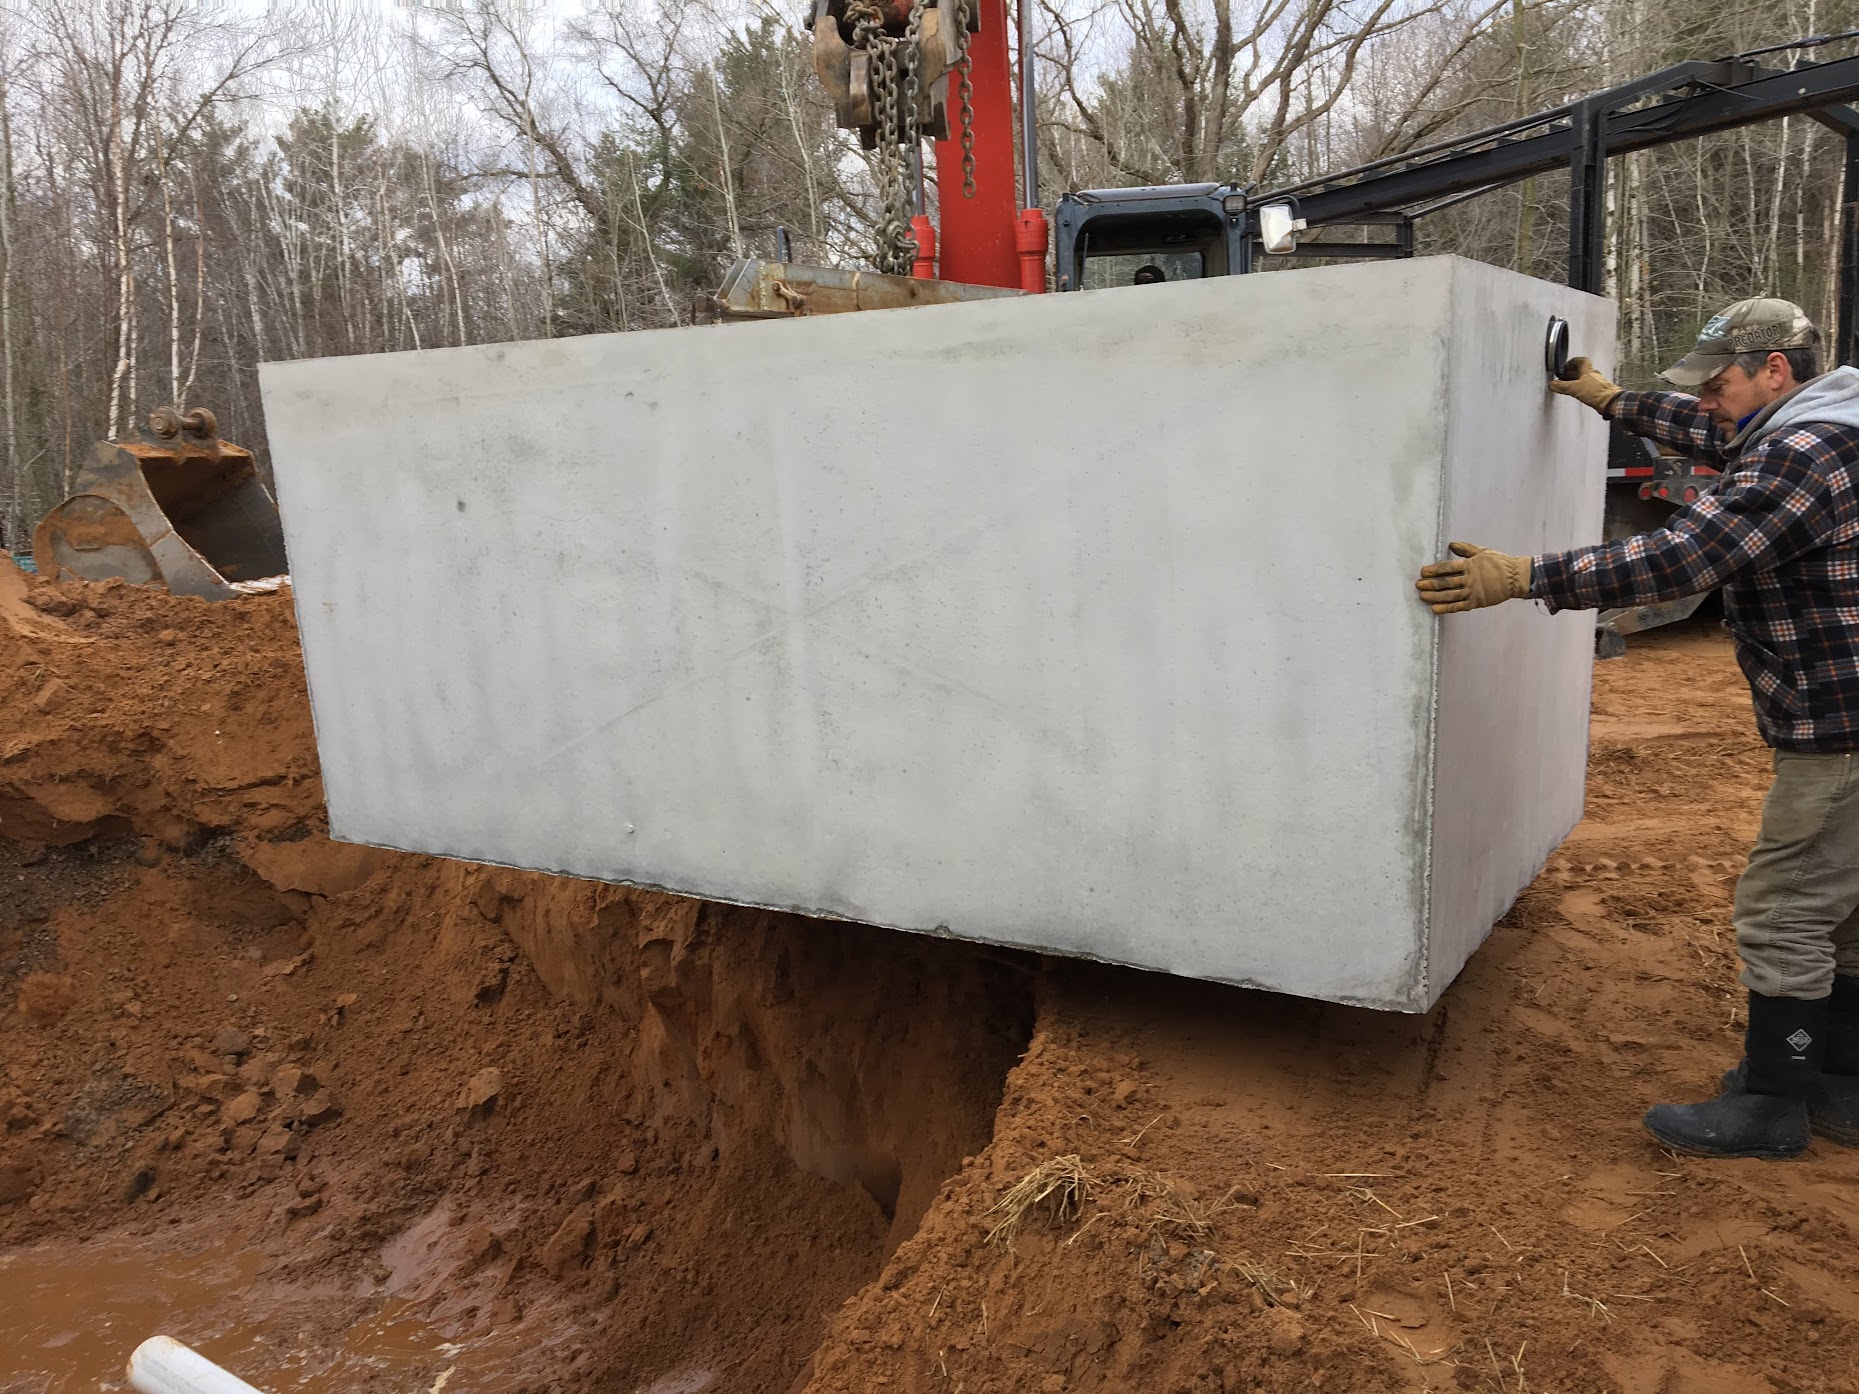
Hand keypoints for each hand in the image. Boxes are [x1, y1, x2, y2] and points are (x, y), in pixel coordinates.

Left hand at [1415, 542, 1532, 613]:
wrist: (1516, 578)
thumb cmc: (1499, 563)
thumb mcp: (1482, 552)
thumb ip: (1465, 549)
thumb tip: (1451, 544)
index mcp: (1470, 565)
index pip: (1447, 568)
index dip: (1434, 570)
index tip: (1422, 572)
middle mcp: (1469, 579)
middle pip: (1446, 582)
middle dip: (1430, 584)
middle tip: (1418, 585)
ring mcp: (1472, 592)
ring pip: (1449, 595)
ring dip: (1435, 596)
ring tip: (1422, 596)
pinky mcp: (1476, 602)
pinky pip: (1458, 606)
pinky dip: (1446, 608)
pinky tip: (1435, 609)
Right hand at [1548, 357, 1621, 415]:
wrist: (1609, 402)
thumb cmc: (1596, 392)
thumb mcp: (1574, 388)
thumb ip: (1561, 386)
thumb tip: (1551, 384)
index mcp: (1588, 370)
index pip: (1581, 360)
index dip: (1572, 362)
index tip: (1565, 366)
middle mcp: (1592, 375)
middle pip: (1580, 371)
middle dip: (1570, 373)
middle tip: (1562, 377)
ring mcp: (1595, 383)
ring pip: (1583, 379)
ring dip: (1574, 381)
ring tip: (1566, 385)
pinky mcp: (1597, 392)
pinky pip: (1586, 387)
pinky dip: (1579, 388)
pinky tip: (1575, 393)